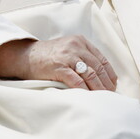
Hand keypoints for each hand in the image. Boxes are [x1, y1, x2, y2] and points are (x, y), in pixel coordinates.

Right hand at [0, 36, 117, 90]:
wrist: (26, 55)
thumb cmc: (48, 55)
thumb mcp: (68, 48)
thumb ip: (82, 56)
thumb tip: (99, 73)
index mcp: (81, 42)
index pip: (101, 58)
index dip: (109, 73)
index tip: (114, 83)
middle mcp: (76, 47)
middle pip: (98, 67)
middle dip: (106, 82)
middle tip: (111, 93)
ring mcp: (68, 56)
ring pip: (90, 73)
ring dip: (98, 87)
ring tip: (103, 96)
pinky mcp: (59, 67)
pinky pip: (76, 80)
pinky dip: (84, 89)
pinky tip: (89, 96)